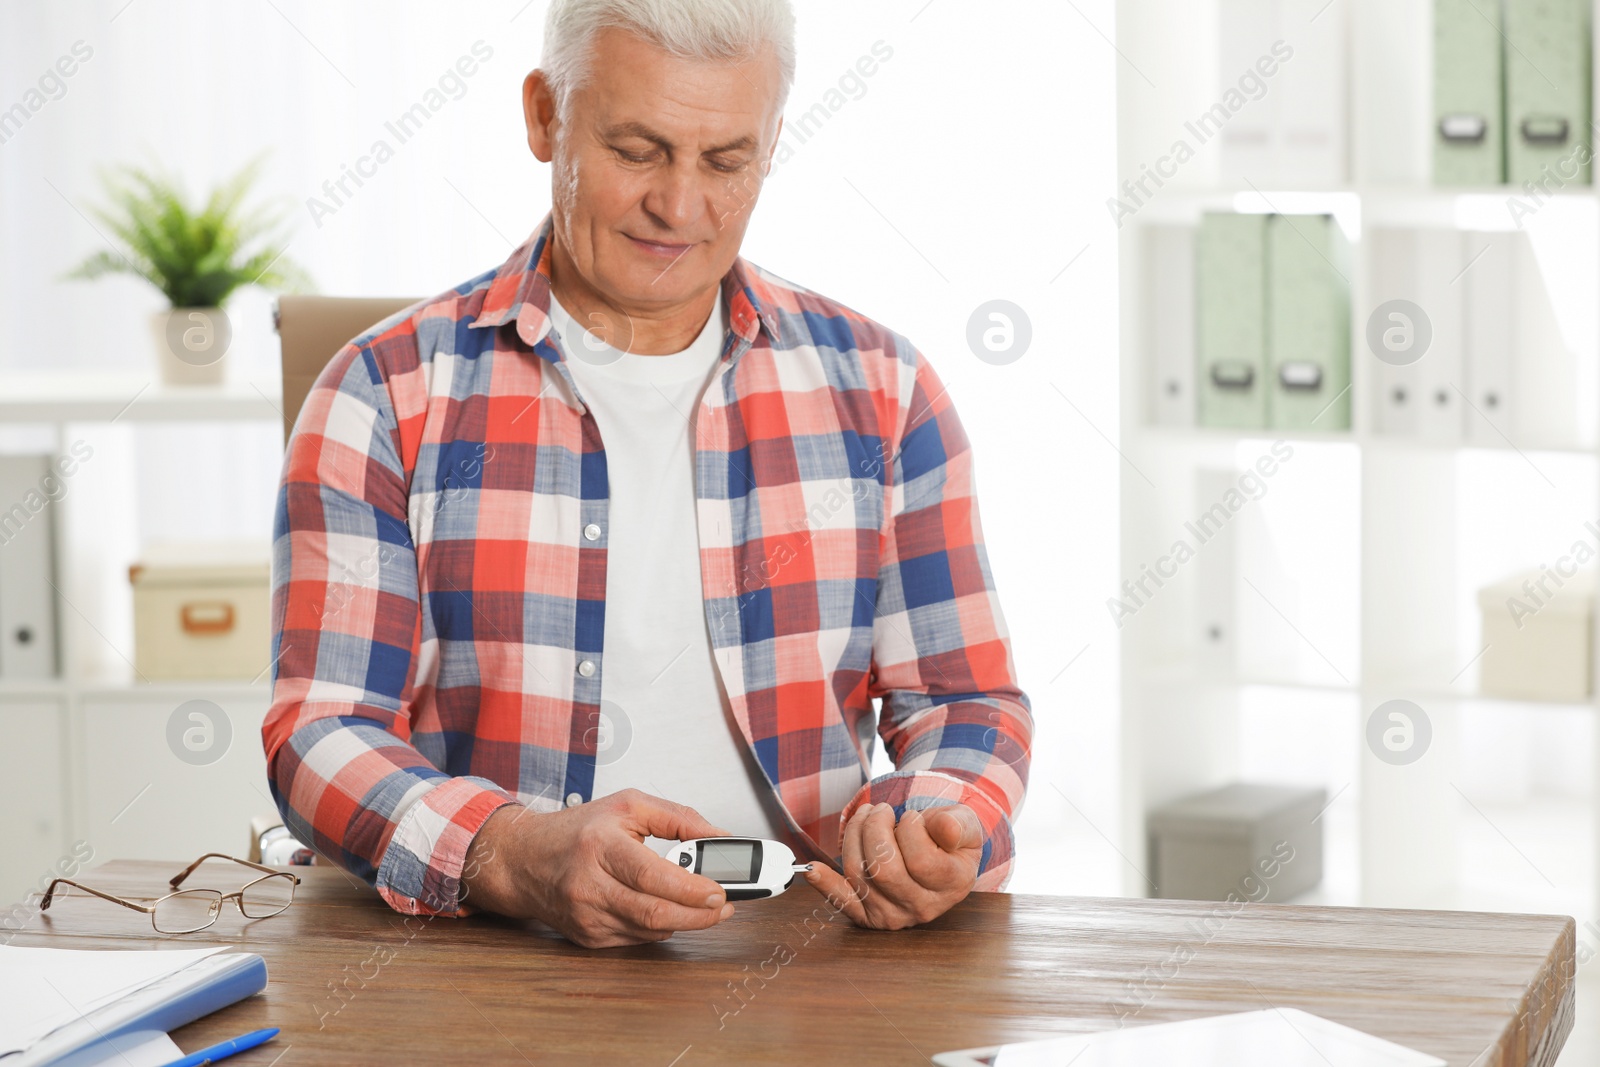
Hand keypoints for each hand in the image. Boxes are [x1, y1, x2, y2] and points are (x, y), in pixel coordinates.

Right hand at [461, 788, 735, 947]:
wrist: (523, 860)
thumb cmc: (577, 830)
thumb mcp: (629, 806)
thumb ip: (678, 818)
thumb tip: (720, 836)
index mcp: (600, 845)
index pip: (652, 875)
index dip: (692, 888)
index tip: (721, 889)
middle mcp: (589, 884)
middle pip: (654, 912)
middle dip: (700, 914)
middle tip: (724, 906)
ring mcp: (586, 915)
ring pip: (649, 931)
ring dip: (685, 922)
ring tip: (706, 908)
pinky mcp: (587, 936)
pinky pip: (636, 939)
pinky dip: (660, 928)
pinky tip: (669, 911)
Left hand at [803, 802, 981, 929]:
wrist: (940, 857)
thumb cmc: (951, 837)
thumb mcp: (966, 824)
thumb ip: (959, 824)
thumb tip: (943, 828)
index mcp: (952, 886)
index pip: (920, 860)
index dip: (910, 829)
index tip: (912, 817)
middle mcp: (922, 908)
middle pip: (883, 870)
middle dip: (875, 828)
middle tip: (881, 810)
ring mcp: (893, 915)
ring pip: (858, 874)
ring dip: (854, 835)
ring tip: (866, 816)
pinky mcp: (867, 915)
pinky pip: (841, 901)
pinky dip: (824, 883)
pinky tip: (812, 869)